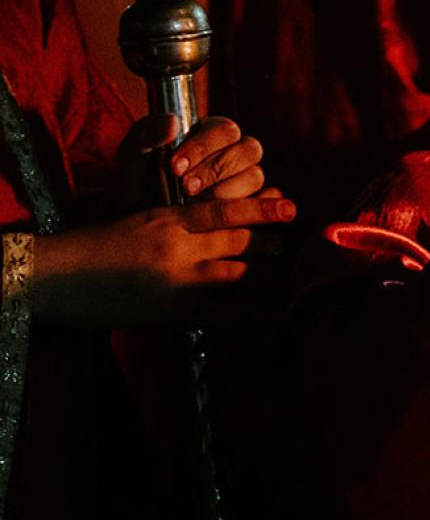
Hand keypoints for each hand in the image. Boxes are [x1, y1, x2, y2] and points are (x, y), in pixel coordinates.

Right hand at [33, 195, 295, 327]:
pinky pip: (221, 310)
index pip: (224, 208)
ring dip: (264, 275)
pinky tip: (270, 314)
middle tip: (288, 244)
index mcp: (166, 216)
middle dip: (268, 242)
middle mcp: (175, 243)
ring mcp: (174, 277)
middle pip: (237, 239)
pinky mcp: (169, 309)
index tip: (289, 205)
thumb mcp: (134, 217)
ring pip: (236, 272)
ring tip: (284, 277)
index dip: (262, 206)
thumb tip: (208, 218)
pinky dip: (249, 312)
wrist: (51, 275)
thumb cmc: (91, 246)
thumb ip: (172, 217)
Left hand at [119, 115, 265, 209]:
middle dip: (216, 170)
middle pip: (249, 150)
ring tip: (197, 203)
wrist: (142, 218)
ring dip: (227, 191)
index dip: (204, 147)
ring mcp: (244, 179)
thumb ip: (147, 133)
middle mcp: (234, 153)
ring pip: (255, 176)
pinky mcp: (249, 205)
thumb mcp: (135, 155)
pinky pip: (263, 202)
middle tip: (186, 187)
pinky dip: (255, 205)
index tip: (175, 166)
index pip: (226, 130)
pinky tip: (235, 217)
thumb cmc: (140, 182)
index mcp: (212, 133)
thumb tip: (172, 122)